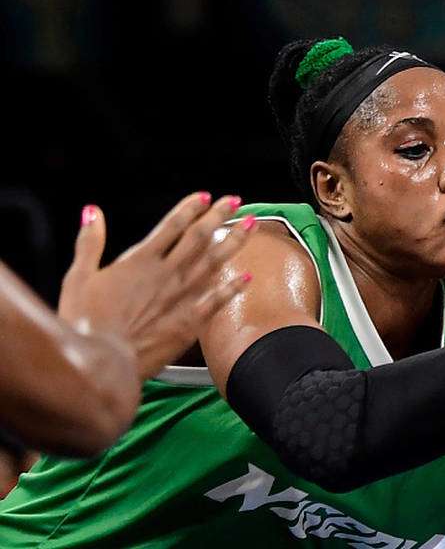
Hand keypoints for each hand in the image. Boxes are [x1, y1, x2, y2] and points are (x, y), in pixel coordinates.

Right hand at [59, 193, 255, 378]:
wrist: (101, 363)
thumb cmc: (85, 324)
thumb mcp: (77, 277)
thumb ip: (89, 243)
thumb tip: (92, 212)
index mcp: (139, 262)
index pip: (171, 226)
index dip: (191, 209)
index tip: (206, 197)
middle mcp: (166, 275)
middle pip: (199, 238)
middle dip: (219, 216)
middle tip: (236, 201)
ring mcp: (181, 298)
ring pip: (213, 263)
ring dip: (234, 242)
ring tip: (251, 226)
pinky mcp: (189, 323)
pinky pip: (217, 300)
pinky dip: (233, 287)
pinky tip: (247, 277)